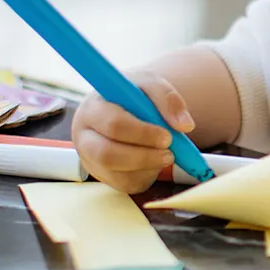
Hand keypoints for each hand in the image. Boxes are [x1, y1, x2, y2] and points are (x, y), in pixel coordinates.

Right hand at [70, 77, 194, 193]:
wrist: (123, 107)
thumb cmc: (133, 95)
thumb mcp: (149, 85)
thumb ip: (168, 99)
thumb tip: (184, 125)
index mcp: (92, 109)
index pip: (113, 125)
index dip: (142, 133)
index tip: (168, 136)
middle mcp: (84, 137)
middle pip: (108, 154)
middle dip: (144, 156)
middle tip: (170, 153)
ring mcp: (91, 159)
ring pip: (117, 173)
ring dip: (148, 167)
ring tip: (166, 155)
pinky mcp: (103, 176)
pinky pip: (125, 184)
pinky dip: (146, 176)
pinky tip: (154, 161)